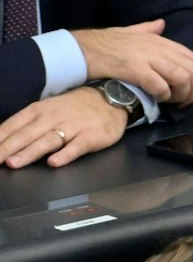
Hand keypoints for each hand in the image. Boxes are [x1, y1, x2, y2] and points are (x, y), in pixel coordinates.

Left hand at [0, 85, 128, 167]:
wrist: (111, 99)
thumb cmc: (76, 108)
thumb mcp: (49, 109)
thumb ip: (28, 125)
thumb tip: (4, 139)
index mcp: (40, 110)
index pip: (13, 125)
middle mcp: (54, 117)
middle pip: (26, 135)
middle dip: (6, 148)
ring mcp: (73, 127)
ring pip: (48, 141)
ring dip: (29, 152)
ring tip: (14, 163)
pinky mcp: (91, 137)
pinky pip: (77, 147)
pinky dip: (65, 155)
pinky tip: (55, 162)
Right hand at [73, 19, 192, 104]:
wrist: (80, 49)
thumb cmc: (103, 43)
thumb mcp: (129, 31)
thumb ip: (148, 29)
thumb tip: (161, 24)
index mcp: (158, 39)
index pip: (192, 58)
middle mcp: (157, 47)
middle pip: (191, 69)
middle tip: (189, 102)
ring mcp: (147, 57)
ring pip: (181, 78)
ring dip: (182, 94)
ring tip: (174, 102)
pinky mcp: (135, 69)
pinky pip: (160, 86)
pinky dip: (164, 95)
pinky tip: (158, 99)